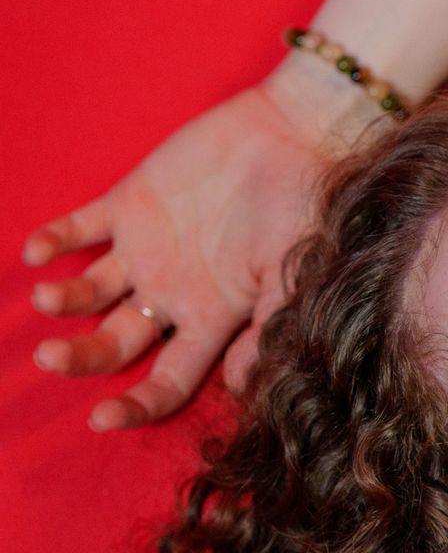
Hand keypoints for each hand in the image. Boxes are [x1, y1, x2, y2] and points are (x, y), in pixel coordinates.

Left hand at [22, 75, 377, 429]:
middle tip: (51, 356)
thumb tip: (239, 388)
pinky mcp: (131, 204)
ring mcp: (149, 249)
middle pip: (115, 343)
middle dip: (81, 357)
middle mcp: (174, 293)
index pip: (168, 379)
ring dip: (64, 299)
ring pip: (91, 291)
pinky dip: (55, 240)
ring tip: (47, 295)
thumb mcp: (293, 273)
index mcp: (212, 318)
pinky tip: (36, 252)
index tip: (101, 419)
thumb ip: (265, 327)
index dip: (136, 405)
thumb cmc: (306, 206)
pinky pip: (81, 228)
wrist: (297, 133)